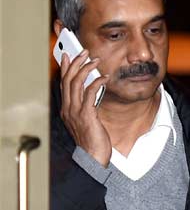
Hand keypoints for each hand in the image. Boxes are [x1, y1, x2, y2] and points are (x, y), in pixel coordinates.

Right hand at [59, 50, 111, 166]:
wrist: (93, 157)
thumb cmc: (92, 140)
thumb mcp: (86, 121)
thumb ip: (86, 106)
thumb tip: (92, 92)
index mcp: (66, 109)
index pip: (63, 84)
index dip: (66, 68)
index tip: (69, 55)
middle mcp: (68, 108)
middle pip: (68, 79)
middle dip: (76, 62)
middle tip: (84, 52)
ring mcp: (76, 111)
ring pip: (77, 83)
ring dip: (87, 68)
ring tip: (96, 61)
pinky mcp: (87, 114)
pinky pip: (90, 93)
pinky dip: (97, 82)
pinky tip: (105, 78)